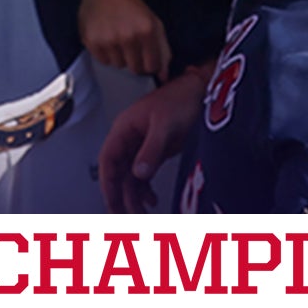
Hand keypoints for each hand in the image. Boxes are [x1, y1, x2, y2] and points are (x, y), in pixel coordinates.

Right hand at [79, 0, 169, 79]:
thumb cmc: (131, 4)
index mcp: (146, 30)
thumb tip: (163, 76)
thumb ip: (163, 49)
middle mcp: (127, 36)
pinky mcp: (91, 40)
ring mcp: (108, 39)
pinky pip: (103, 61)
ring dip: (119, 56)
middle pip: (135, 69)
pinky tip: (106, 37)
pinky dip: (105, 53)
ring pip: (118, 65)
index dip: (149, 63)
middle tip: (130, 45)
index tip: (145, 56)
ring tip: (117, 38)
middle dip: (135, 60)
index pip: (152, 66)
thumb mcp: (153, 22)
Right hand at [97, 71, 205, 212]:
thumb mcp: (164, 124)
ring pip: (130, 176)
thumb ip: (151, 149)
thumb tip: (139, 173)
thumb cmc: (180, 99)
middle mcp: (130, 138)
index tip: (112, 202)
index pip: (108, 158)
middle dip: (118, 194)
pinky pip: (144, 174)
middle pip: (117, 171)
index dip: (107, 182)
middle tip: (122, 216)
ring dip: (134, 195)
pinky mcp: (156, 151)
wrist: (200, 91)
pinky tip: (152, 200)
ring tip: (141, 214)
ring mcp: (142, 145)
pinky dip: (145, 189)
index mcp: (125, 128)